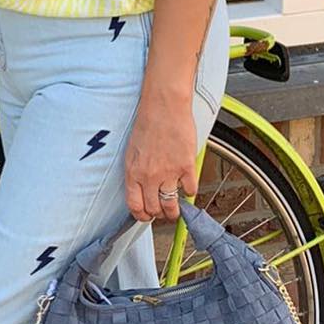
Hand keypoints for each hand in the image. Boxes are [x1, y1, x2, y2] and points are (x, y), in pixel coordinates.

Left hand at [123, 90, 198, 222]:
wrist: (164, 107)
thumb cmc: (148, 123)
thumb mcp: (133, 150)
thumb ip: (136, 171)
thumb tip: (141, 188)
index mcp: (133, 172)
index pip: (134, 205)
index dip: (141, 216)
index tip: (146, 217)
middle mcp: (149, 176)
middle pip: (154, 209)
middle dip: (159, 215)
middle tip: (164, 212)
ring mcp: (168, 173)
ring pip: (172, 206)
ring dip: (174, 211)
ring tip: (177, 209)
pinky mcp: (186, 167)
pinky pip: (190, 190)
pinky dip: (190, 191)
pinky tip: (188, 186)